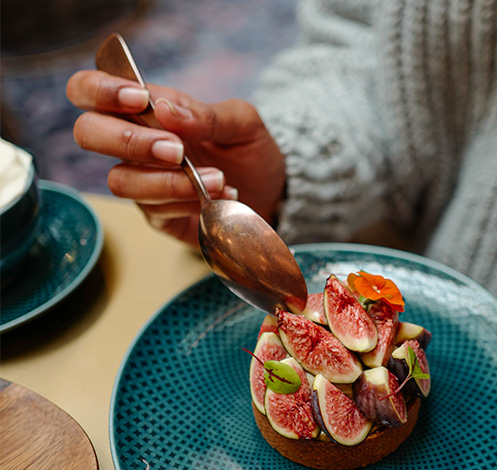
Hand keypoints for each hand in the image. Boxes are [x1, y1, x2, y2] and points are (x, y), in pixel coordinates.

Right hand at [66, 70, 285, 245]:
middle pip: (87, 134)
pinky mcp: (158, 216)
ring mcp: (142, 182)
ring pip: (120, 181)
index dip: (100, 91)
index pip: (90, 91)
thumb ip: (205, 115)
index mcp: (146, 108)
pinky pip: (154, 209)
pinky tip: (220, 197)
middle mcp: (134, 144)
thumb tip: (164, 109)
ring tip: (217, 179)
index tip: (140, 100)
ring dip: (169, 181)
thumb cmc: (251, 151)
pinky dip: (188, 202)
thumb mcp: (241, 123)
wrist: (273, 194)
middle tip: (178, 150)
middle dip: (128, 140)